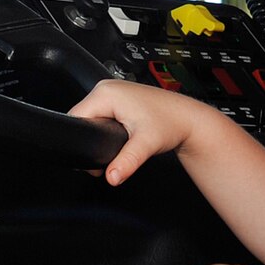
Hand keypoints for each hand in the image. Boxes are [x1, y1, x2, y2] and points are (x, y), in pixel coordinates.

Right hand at [67, 79, 203, 185]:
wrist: (187, 118)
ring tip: (113, 145)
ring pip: (90, 116)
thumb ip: (126, 162)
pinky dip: (103, 126)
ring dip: (96, 133)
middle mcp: (106, 87)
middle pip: (82, 117)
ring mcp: (111, 90)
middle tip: (106, 156)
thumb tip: (111, 177)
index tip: (91, 156)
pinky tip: (115, 136)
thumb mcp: (145, 145)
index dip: (81, 140)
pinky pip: (100, 112)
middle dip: (89, 139)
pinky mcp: (117, 96)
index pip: (77, 117)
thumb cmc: (170, 123)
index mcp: (106, 93)